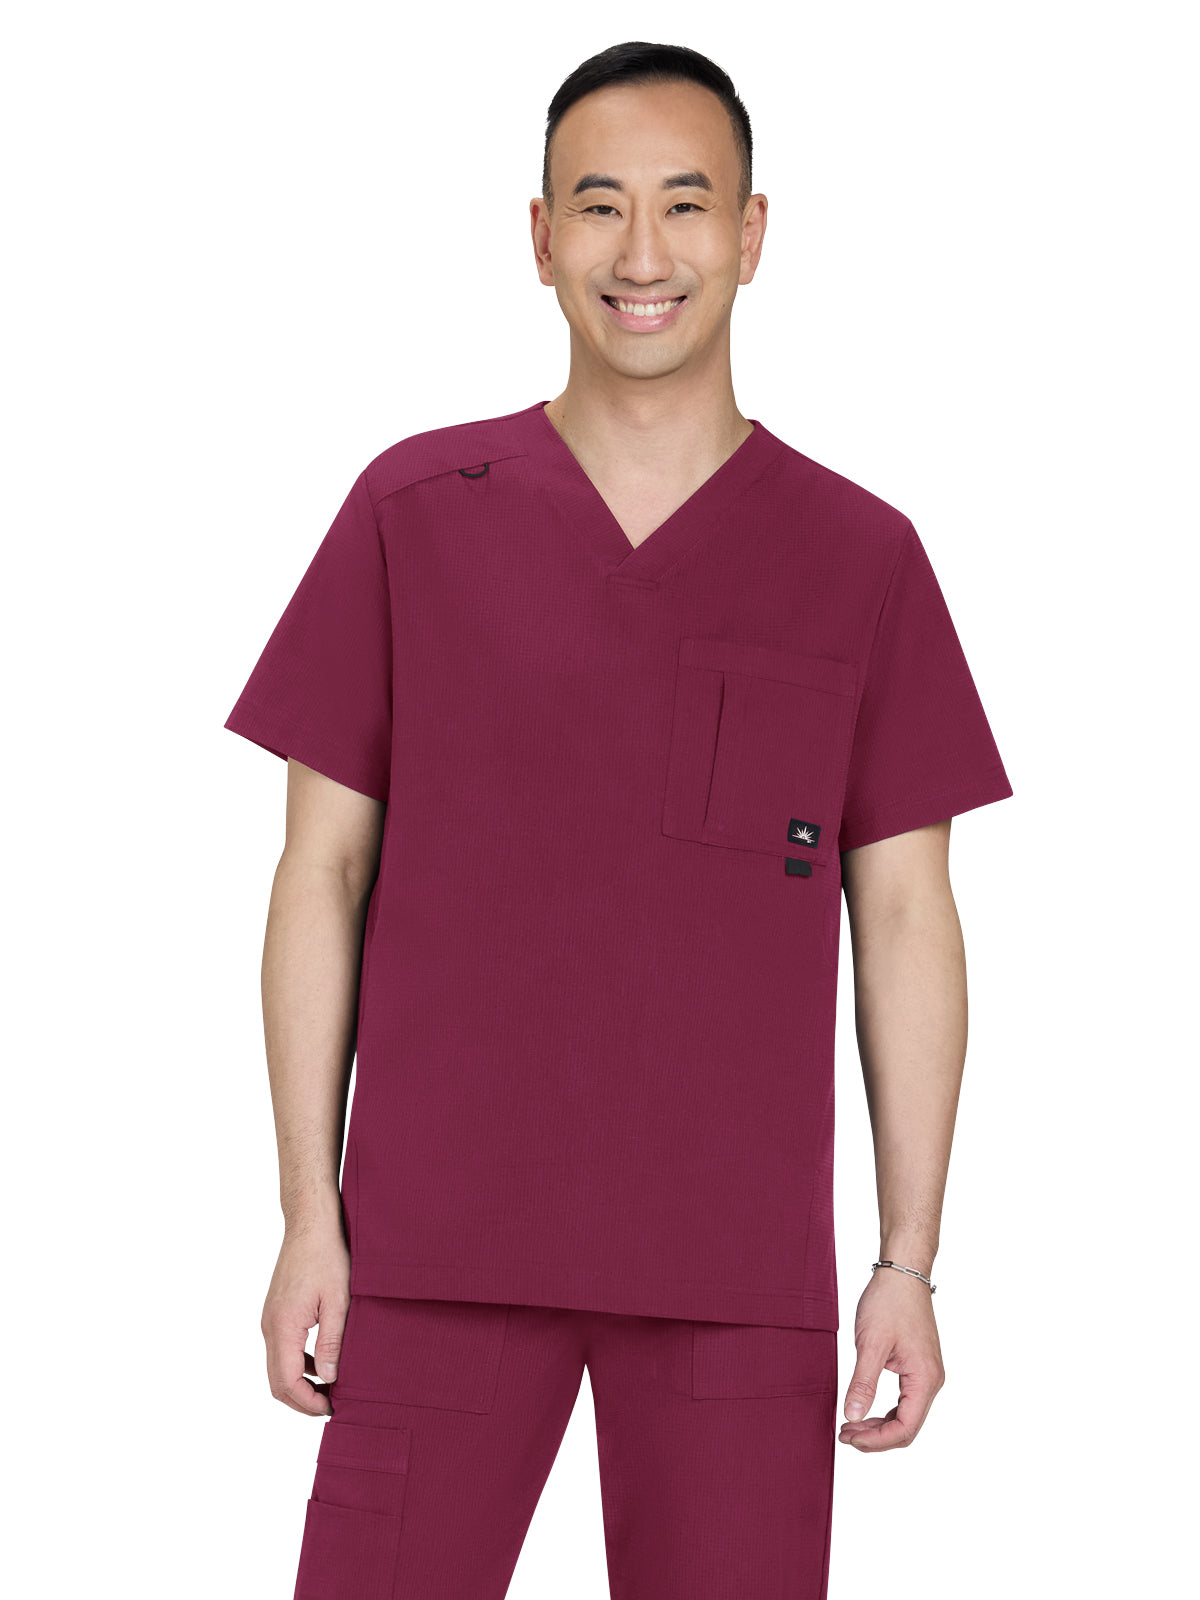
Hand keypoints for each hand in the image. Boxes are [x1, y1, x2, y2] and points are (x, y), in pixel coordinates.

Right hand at [261, 1221, 350, 1416]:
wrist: (310, 1223)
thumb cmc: (327, 1255)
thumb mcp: (338, 1301)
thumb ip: (332, 1342)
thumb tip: (330, 1378)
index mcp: (283, 1327)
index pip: (287, 1382)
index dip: (308, 1403)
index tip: (331, 1408)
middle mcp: (270, 1326)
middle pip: (277, 1381)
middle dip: (301, 1400)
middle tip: (330, 1406)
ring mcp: (270, 1319)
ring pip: (278, 1366)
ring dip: (300, 1383)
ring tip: (330, 1388)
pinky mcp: (276, 1311)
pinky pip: (282, 1348)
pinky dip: (299, 1363)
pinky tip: (323, 1361)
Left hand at [838, 1267, 944, 1451]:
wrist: (902, 1272)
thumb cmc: (889, 1302)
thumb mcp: (871, 1343)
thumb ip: (863, 1383)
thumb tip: (853, 1416)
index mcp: (925, 1378)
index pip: (905, 1428)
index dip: (876, 1440)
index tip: (849, 1437)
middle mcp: (931, 1380)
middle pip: (908, 1427)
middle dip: (876, 1436)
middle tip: (844, 1434)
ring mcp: (926, 1373)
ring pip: (906, 1416)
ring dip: (880, 1425)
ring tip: (850, 1424)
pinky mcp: (918, 1366)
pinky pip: (905, 1400)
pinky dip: (885, 1410)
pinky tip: (864, 1408)